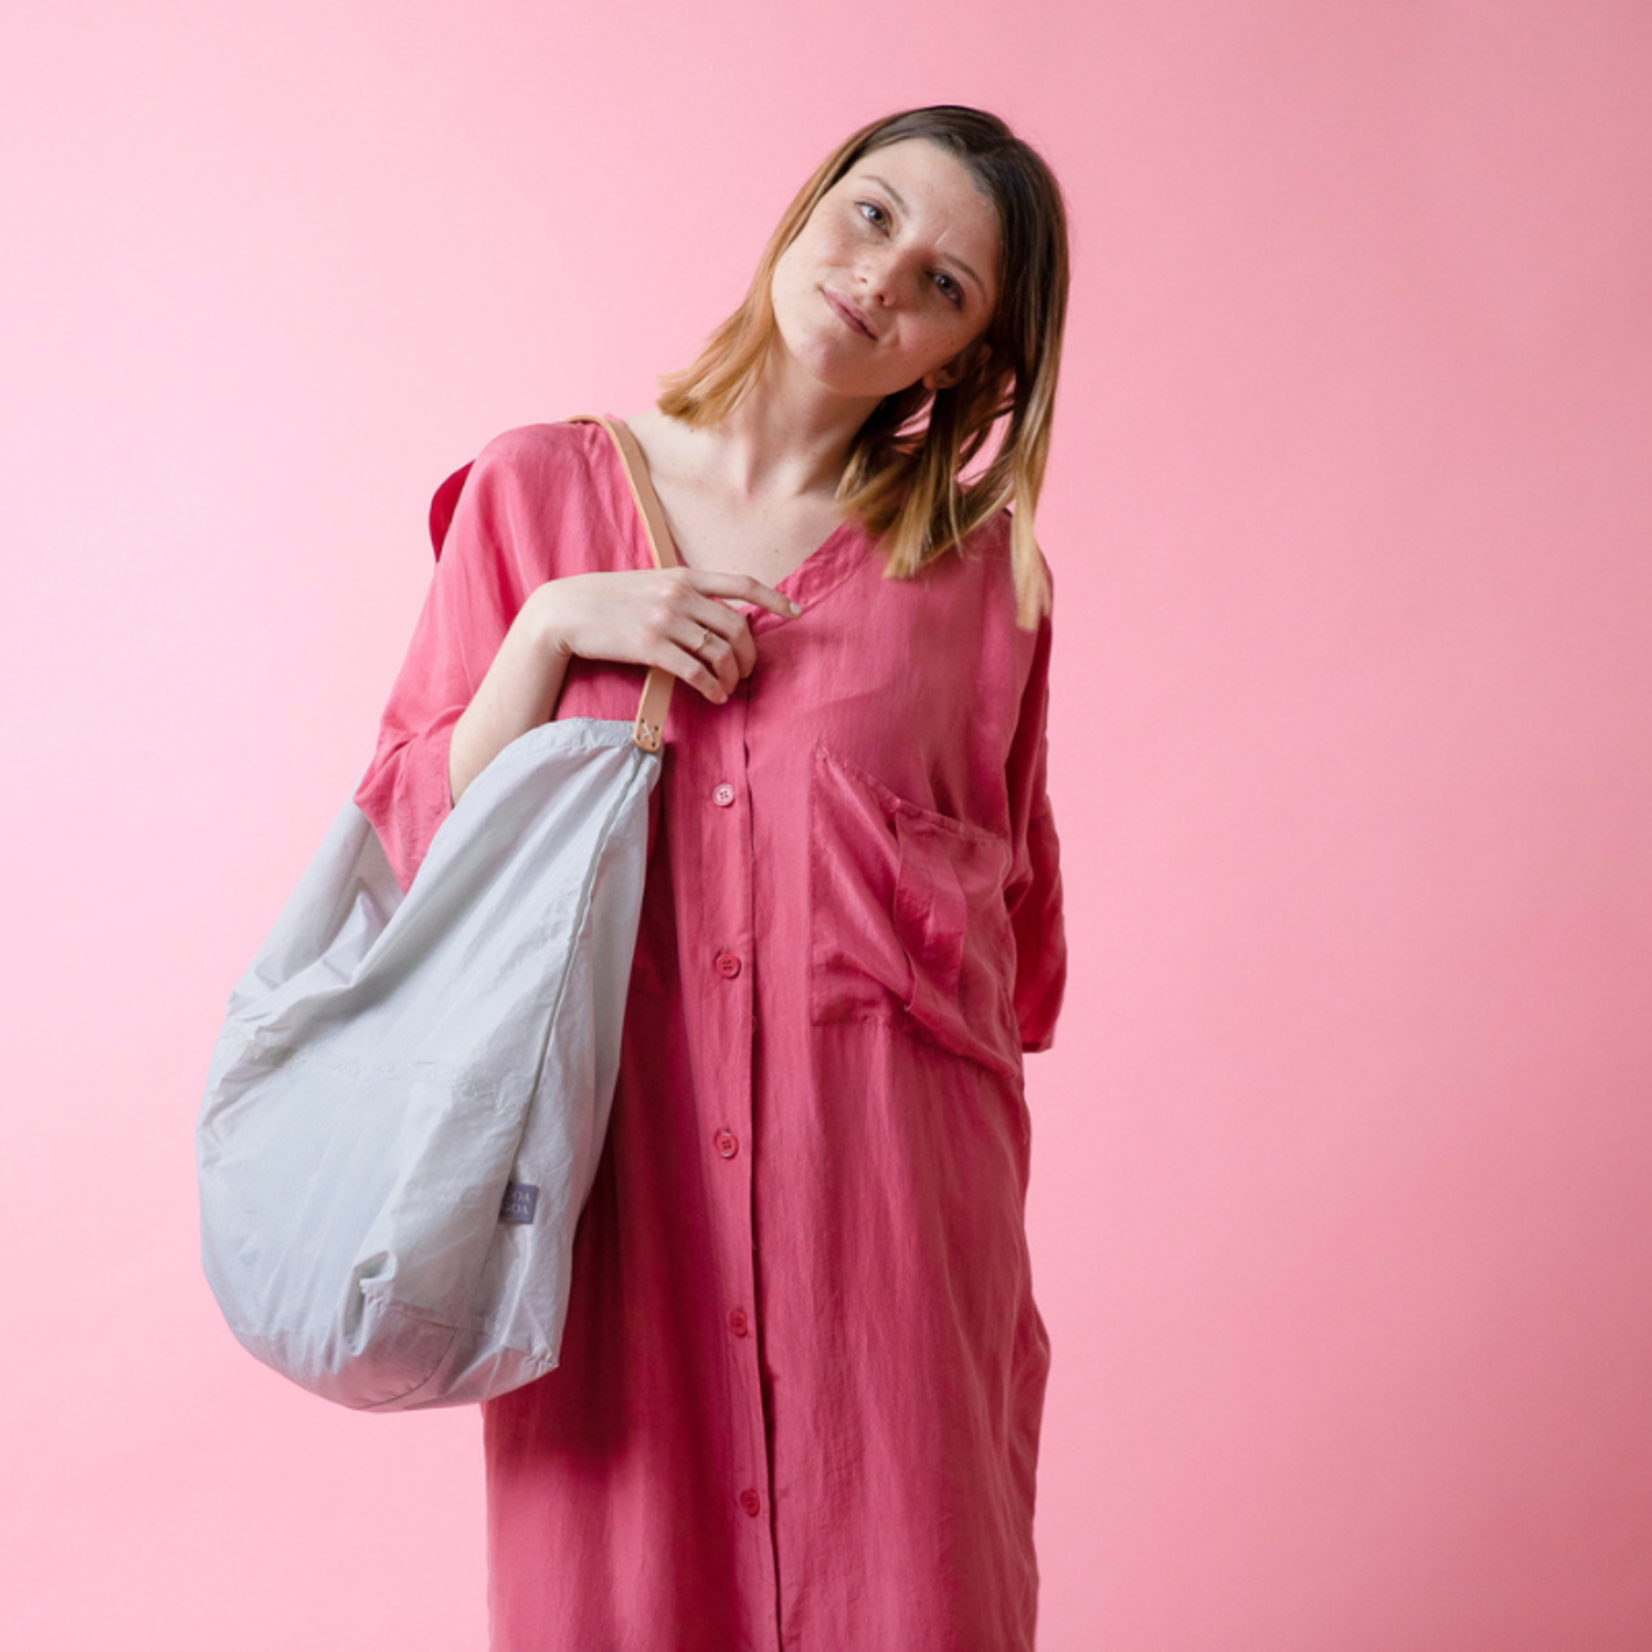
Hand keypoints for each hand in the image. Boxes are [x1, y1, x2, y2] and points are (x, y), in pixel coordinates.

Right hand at [526, 567, 801, 703]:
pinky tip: (714, 696)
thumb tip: (715, 613)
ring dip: (731, 675)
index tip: (796, 613)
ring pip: (720, 652)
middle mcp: (680, 594)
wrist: (565, 611)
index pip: (742, 584)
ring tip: (728, 687)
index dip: (774, 599)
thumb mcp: (650, 583)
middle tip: (747, 671)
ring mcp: (666, 620)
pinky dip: (712, 686)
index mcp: (684, 575)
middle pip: (737, 627)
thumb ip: (683, 593)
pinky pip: (696, 671)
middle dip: (750, 654)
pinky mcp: (651, 647)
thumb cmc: (608, 600)